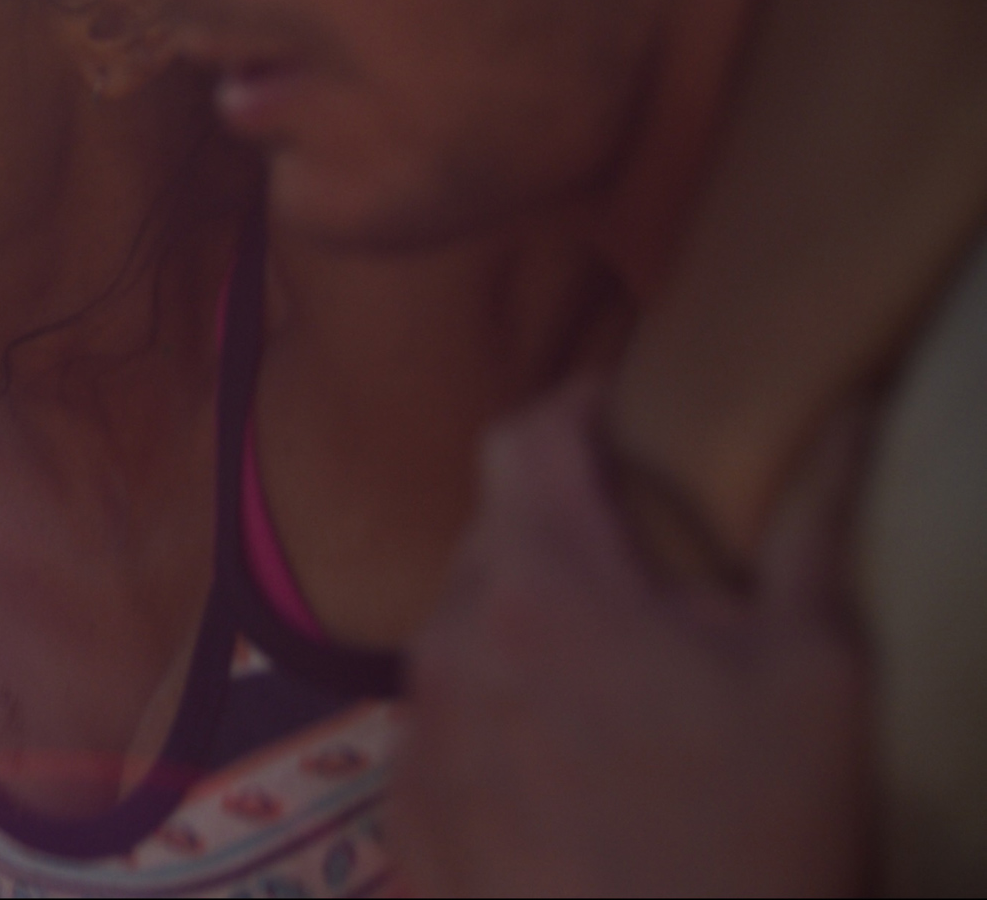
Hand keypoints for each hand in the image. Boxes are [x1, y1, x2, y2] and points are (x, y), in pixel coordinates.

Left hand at [392, 378, 870, 894]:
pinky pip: (439, 727)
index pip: (525, 436)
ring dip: (522, 626)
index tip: (621, 413)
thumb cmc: (757, 836)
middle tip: (639, 558)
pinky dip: (494, 717)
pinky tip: (564, 763)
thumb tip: (839, 410)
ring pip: (458, 632)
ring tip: (608, 673)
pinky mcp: (404, 815)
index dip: (577, 407)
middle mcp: (451, 643)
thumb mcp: (818, 670)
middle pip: (490, 536)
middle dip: (557, 527)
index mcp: (543, 584)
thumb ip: (813, 524)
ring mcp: (416, 735)